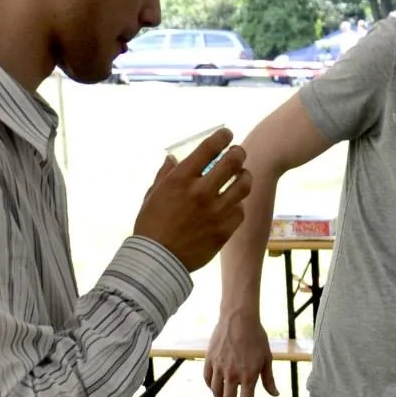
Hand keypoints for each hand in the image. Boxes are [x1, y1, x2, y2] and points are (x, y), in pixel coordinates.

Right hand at [134, 129, 250, 273]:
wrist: (157, 261)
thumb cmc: (151, 225)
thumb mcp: (153, 195)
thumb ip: (166, 174)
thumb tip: (173, 159)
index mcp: (181, 179)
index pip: (209, 148)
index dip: (222, 137)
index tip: (227, 135)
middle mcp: (201, 192)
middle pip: (233, 162)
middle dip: (238, 153)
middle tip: (238, 153)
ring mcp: (215, 212)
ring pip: (243, 185)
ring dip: (244, 177)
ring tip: (242, 176)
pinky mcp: (224, 230)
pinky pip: (240, 211)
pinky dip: (238, 205)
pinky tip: (233, 204)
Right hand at [203, 310, 278, 396]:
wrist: (238, 318)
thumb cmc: (256, 337)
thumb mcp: (267, 358)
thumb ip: (269, 379)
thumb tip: (274, 394)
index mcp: (248, 375)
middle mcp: (232, 374)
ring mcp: (219, 367)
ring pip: (216, 391)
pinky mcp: (209, 359)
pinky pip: (208, 378)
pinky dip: (211, 387)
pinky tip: (214, 389)